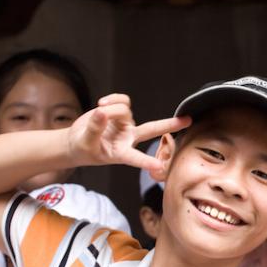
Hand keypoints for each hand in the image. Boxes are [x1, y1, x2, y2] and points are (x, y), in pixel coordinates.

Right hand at [68, 94, 186, 176]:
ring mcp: (126, 125)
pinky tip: (102, 103)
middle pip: (152, 130)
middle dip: (169, 125)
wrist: (77, 141)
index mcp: (120, 154)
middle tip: (188, 121)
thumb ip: (94, 129)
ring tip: (99, 114)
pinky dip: (112, 99)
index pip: (135, 159)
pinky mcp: (121, 113)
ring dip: (111, 109)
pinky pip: (122, 101)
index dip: (146, 162)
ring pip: (124, 111)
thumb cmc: (83, 148)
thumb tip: (102, 113)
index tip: (160, 167)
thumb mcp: (85, 143)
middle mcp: (128, 139)